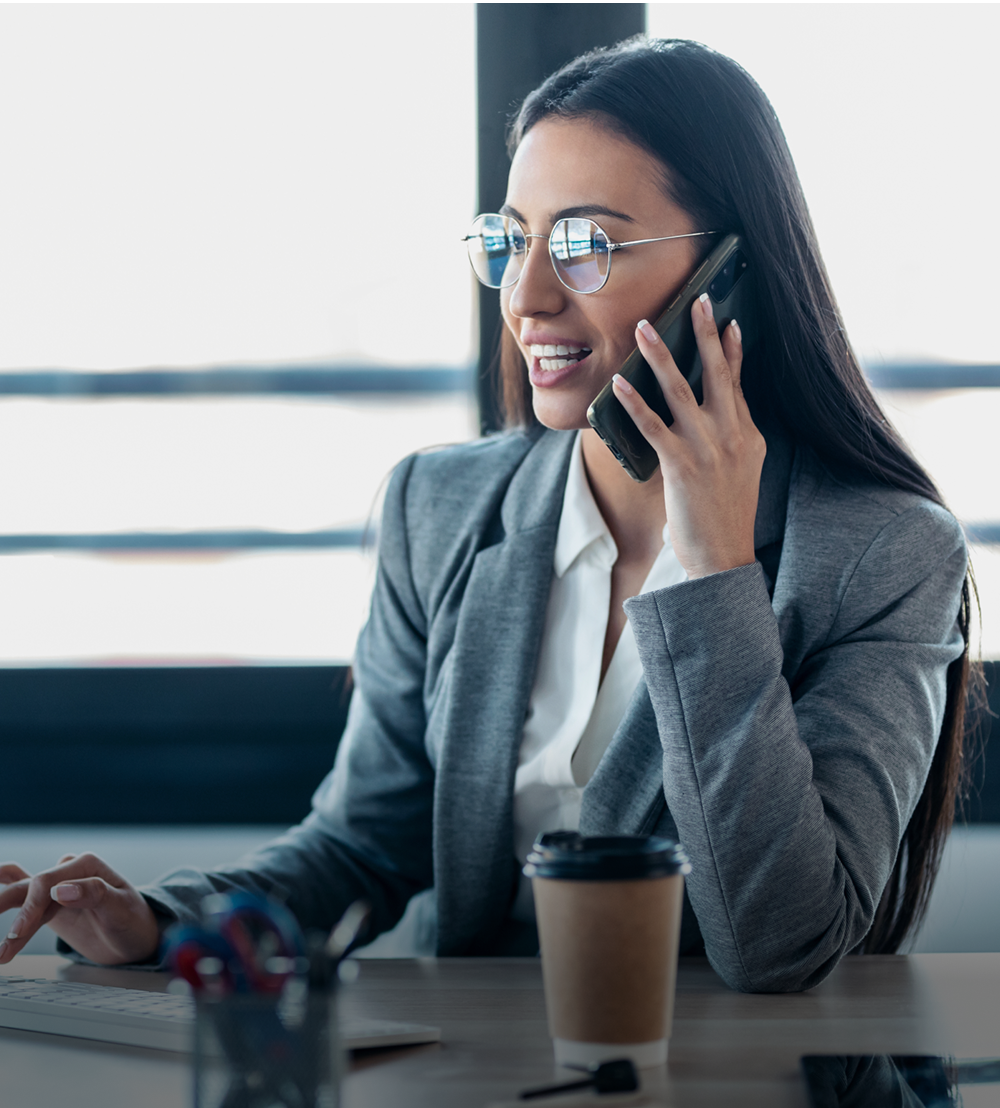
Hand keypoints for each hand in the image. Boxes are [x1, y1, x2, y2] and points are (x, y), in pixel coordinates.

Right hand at [0, 853, 160, 965]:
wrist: (136, 938)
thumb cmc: (134, 921)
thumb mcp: (121, 910)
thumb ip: (95, 894)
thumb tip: (62, 890)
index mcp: (87, 865)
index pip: (47, 881)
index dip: (30, 907)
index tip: (19, 932)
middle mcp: (70, 871)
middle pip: (29, 887)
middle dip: (12, 913)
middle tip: (4, 944)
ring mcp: (58, 886)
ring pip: (19, 893)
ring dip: (1, 911)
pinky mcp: (49, 903)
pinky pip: (20, 896)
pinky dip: (3, 904)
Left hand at [612, 294, 765, 578]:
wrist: (724, 557)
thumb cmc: (726, 517)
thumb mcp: (743, 470)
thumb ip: (734, 438)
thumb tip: (724, 414)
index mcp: (748, 434)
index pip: (738, 383)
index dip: (733, 351)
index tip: (730, 321)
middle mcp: (732, 435)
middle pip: (718, 374)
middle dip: (707, 334)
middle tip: (699, 300)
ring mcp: (708, 448)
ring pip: (682, 391)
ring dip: (661, 356)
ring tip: (645, 329)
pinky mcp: (682, 465)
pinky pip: (653, 426)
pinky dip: (635, 402)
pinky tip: (620, 383)